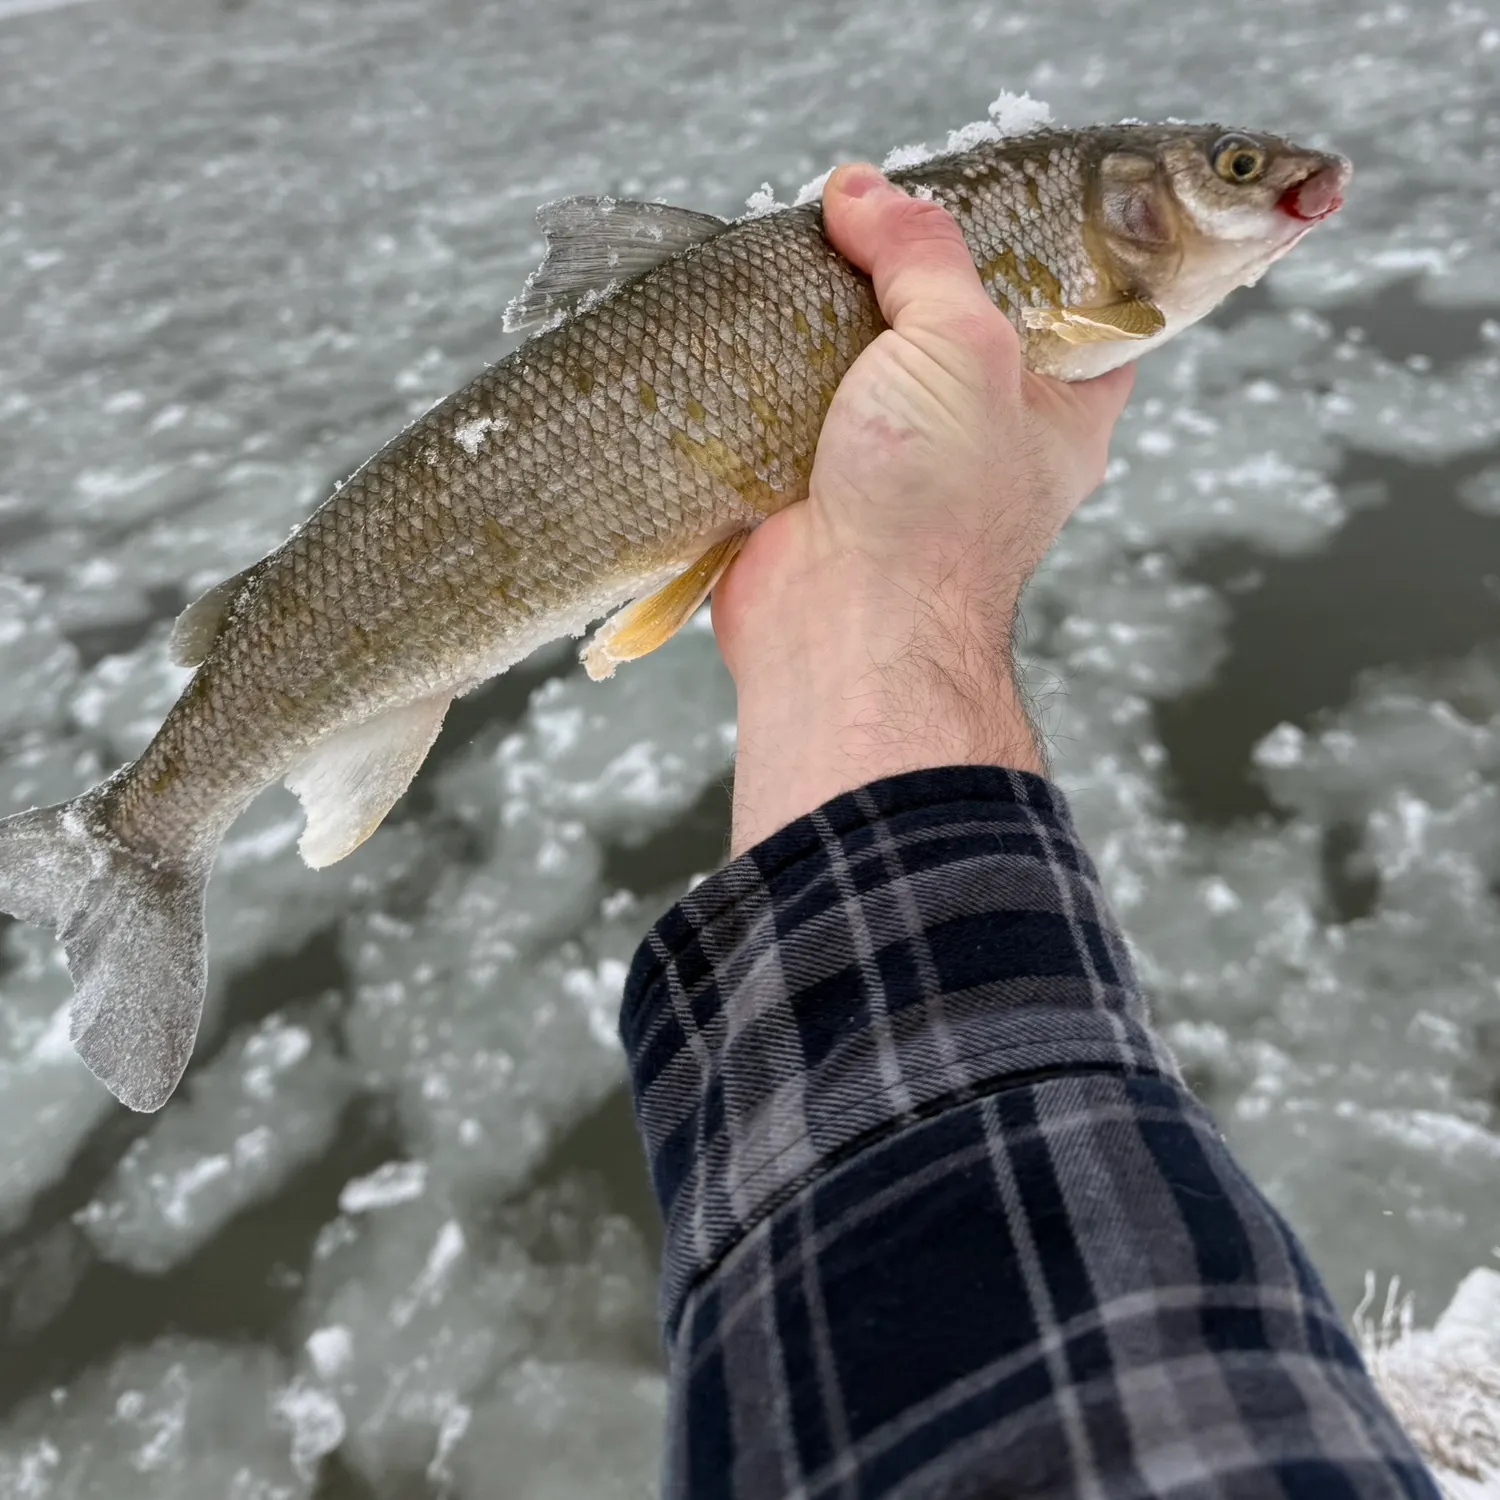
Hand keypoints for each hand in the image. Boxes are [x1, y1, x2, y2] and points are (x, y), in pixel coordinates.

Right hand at [712, 164, 1134, 855]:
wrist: (840, 629)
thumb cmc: (935, 507)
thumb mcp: (961, 346)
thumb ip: (923, 255)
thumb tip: (862, 190)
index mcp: (1060, 410)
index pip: (1080, 312)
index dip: (1047, 248)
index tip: (998, 196)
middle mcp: (984, 437)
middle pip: (956, 323)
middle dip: (913, 271)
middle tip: (875, 212)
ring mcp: (898, 464)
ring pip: (868, 361)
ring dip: (831, 316)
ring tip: (805, 252)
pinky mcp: (819, 482)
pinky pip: (799, 404)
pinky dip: (776, 368)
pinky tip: (757, 318)